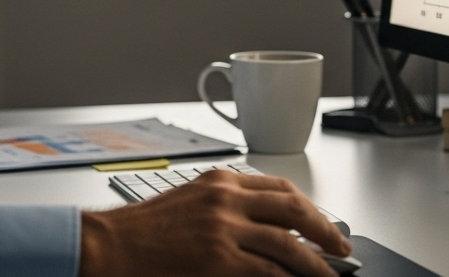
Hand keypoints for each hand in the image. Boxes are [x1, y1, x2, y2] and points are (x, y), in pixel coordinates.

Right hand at [78, 170, 350, 276]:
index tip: (321, 221)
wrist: (107, 246)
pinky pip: (269, 271)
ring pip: (289, 243)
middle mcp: (227, 198)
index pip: (279, 188)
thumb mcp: (188, 204)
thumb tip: (261, 230)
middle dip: (325, 228)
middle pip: (294, 208)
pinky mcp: (220, 259)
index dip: (307, 207)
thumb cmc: (139, 231)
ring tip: (330, 275)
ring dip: (316, 262)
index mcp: (220, 181)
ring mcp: (225, 228)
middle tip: (341, 247)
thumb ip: (225, 210)